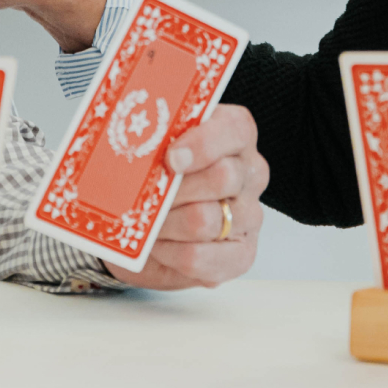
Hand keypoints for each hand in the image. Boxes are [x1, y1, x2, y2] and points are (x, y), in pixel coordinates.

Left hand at [107, 105, 266, 289]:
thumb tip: (137, 141)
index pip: (235, 129)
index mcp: (235, 136)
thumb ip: (153, 138)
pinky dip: (168, 253)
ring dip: (164, 223)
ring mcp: (249, 216)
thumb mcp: (151, 149)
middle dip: (175, 189)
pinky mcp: (240, 255)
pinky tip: (158, 246)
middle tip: (147, 195)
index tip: (170, 158)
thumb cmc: (154, 181)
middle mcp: (250, 173)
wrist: (144, 231)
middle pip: (223, 177)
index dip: (203, 143)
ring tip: (146, 222)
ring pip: (204, 219)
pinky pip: (198, 257)